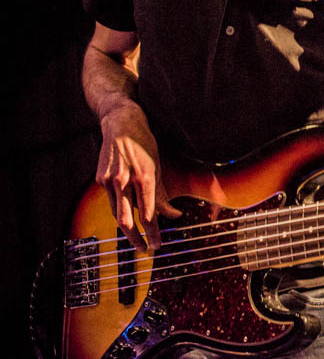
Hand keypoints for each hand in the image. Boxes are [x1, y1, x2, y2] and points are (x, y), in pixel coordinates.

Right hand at [95, 103, 180, 249]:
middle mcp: (125, 180)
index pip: (148, 213)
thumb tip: (173, 215)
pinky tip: (128, 210)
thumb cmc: (144, 145)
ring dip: (128, 228)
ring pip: (118, 213)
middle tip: (147, 249)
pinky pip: (112, 201)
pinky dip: (121, 208)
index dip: (153, 232)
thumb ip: (163, 194)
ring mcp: (110, 180)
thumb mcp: (158, 167)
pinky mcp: (100, 179)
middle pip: (127, 220)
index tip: (158, 244)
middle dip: (137, 239)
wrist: (121, 124)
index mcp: (144, 176)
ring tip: (139, 238)